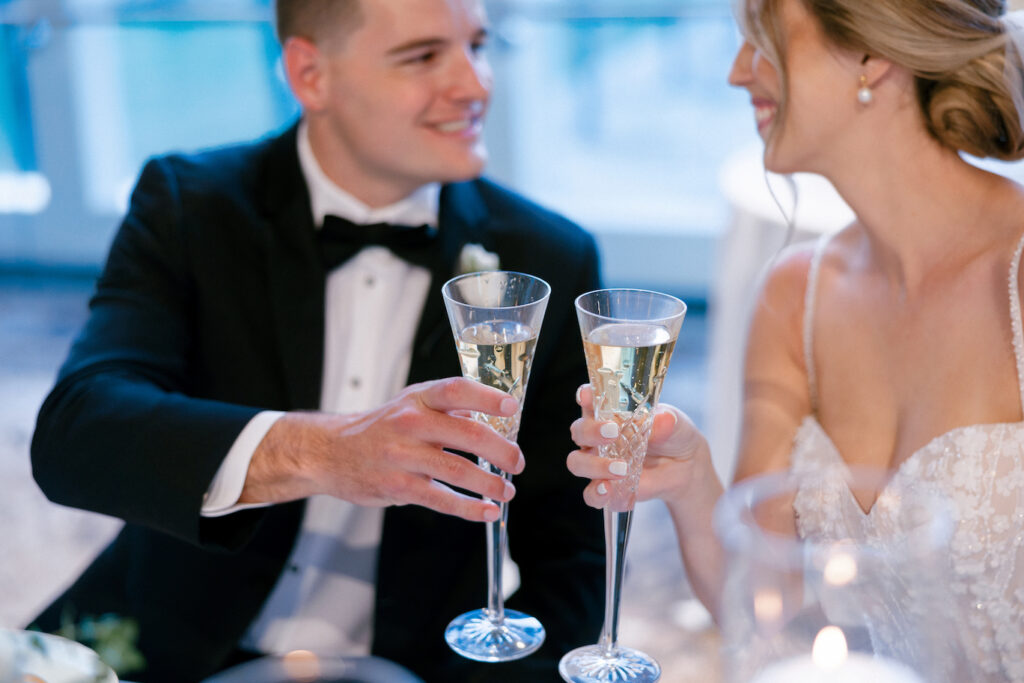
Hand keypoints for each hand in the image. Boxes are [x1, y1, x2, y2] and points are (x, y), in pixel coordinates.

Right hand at [244, 377, 524, 521]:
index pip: (457, 391)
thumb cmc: (380, 427)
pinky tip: (488, 511)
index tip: (512, 407)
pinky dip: (470, 508)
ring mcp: (402, 456)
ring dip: (490, 483)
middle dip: (501, 450)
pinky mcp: (398, 487)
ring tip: (507, 491)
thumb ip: (449, 410)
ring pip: (458, 470)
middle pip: (466, 434)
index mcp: (418, 399)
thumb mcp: (411, 405)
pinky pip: (442, 500)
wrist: (331, 452)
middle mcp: (410, 423)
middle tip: (518, 463)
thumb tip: (497, 420)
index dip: (487, 398)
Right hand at [566, 384, 709, 508]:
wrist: (686, 468)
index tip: (586, 395)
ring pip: (577, 462)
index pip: (589, 399)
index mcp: (610, 412)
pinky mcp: (606, 487)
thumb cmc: (674, 436)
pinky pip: (591, 494)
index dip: (585, 396)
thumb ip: (667, 421)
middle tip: (613, 433)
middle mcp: (598, 436)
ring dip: (594, 465)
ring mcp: (599, 462)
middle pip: (579, 431)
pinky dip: (596, 493)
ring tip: (621, 469)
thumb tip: (661, 419)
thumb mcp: (676, 425)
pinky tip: (609, 491)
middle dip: (591, 431)